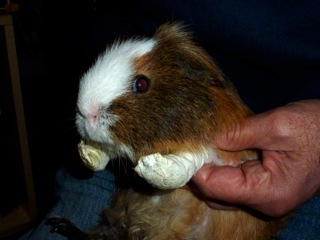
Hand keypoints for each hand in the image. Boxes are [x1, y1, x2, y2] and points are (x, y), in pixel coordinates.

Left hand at [191, 100, 319, 216]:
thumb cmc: (317, 128)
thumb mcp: (277, 125)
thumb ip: (239, 133)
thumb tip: (208, 140)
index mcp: (268, 191)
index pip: (215, 187)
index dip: (195, 170)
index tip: (182, 151)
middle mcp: (265, 202)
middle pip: (217, 195)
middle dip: (198, 174)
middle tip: (185, 151)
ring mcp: (267, 198)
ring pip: (224, 193)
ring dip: (209, 173)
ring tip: (196, 152)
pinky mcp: (267, 189)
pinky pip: (236, 185)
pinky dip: (222, 172)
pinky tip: (215, 155)